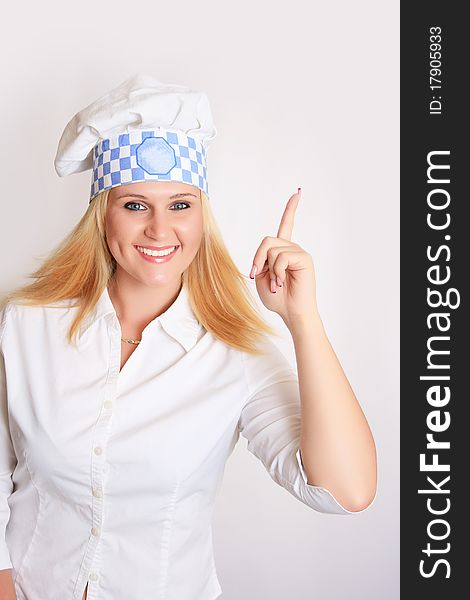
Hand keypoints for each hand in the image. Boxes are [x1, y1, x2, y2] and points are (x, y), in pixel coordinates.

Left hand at [249, 188, 317, 324]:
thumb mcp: (262, 276)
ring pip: (272, 249)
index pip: (286, 225)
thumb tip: (266, 251)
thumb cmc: (277, 298)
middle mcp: (293, 249)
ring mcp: (299, 252)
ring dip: (270, 269)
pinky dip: (277, 271)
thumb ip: (261, 260)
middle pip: (267, 240)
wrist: (291, 312)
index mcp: (283, 251)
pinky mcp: (304, 258)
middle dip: (258, 258)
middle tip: (258, 275)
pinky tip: (282, 281)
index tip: (297, 194)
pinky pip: (281, 257)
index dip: (291, 209)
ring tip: (277, 283)